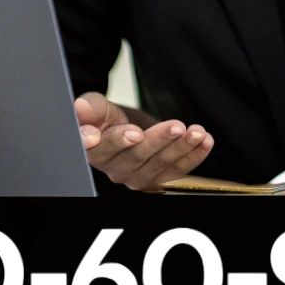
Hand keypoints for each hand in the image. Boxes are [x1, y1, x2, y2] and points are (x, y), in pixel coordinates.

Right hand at [75, 92, 213, 190]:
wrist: (126, 126)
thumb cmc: (108, 118)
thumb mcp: (98, 106)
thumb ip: (90, 107)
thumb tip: (78, 107)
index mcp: (95, 151)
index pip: (103, 148)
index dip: (118, 141)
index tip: (133, 133)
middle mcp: (114, 169)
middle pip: (136, 157)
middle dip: (158, 140)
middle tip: (176, 126)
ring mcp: (137, 177)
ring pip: (160, 165)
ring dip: (181, 148)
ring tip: (196, 131)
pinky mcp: (158, 178)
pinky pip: (177, 171)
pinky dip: (194, 156)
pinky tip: (205, 141)